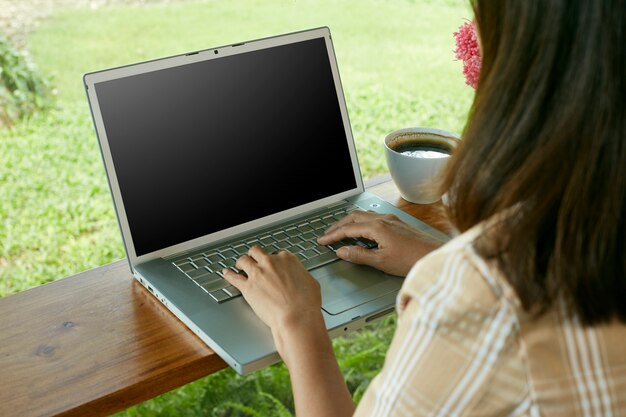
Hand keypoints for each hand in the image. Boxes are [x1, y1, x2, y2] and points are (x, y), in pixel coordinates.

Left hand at [222, 246, 323, 357]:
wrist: (296, 317)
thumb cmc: (306, 304)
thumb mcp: (311, 283)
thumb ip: (302, 275)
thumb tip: (300, 278)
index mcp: (287, 260)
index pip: (277, 254)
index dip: (274, 260)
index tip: (273, 265)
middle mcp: (271, 262)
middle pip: (257, 252)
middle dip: (255, 256)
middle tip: (254, 260)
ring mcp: (258, 273)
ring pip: (243, 260)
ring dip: (241, 262)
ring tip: (240, 265)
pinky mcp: (248, 287)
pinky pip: (233, 277)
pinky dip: (228, 274)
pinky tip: (226, 273)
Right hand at [318, 210, 442, 275]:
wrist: (435, 255)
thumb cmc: (412, 259)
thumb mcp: (381, 262)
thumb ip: (359, 255)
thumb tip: (342, 252)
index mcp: (377, 227)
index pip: (348, 229)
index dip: (333, 236)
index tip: (322, 241)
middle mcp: (383, 219)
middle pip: (353, 217)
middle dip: (338, 225)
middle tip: (327, 235)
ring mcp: (391, 219)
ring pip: (363, 215)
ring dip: (349, 222)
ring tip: (340, 232)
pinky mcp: (397, 223)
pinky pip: (373, 217)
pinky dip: (361, 223)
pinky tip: (361, 232)